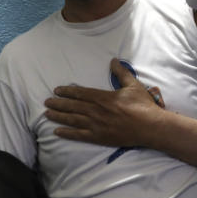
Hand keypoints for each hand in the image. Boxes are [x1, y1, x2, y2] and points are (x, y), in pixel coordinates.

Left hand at [44, 59, 164, 146]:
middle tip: (46, 102)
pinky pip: (79, 135)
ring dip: (58, 116)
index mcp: (103, 97)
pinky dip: (67, 133)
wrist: (150, 126)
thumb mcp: (133, 85)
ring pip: (72, 119)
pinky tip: (57, 132)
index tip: (57, 90)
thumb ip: (121, 72)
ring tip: (47, 114)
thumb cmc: (142, 105)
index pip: (80, 93)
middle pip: (73, 106)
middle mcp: (96, 110)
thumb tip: (114, 60)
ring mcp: (96, 125)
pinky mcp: (99, 137)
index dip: (67, 92)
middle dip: (58, 103)